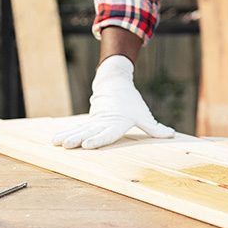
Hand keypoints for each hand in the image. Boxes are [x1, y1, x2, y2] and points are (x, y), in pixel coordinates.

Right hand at [52, 55, 174, 148]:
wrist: (114, 82)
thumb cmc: (131, 101)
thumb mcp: (143, 114)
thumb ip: (154, 127)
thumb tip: (172, 135)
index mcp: (117, 122)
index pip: (107, 133)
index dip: (97, 140)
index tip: (87, 145)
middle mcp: (104, 122)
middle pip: (89, 132)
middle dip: (77, 139)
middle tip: (66, 145)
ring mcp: (94, 121)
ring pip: (80, 130)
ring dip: (68, 136)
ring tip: (55, 143)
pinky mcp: (89, 120)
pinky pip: (77, 128)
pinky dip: (66, 133)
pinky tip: (55, 140)